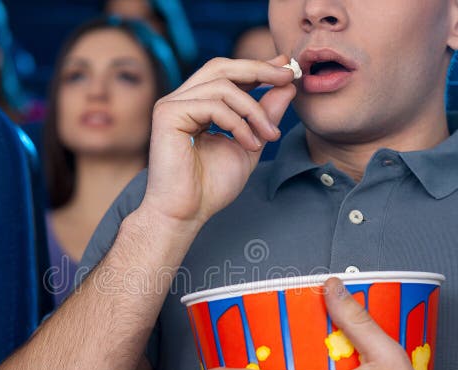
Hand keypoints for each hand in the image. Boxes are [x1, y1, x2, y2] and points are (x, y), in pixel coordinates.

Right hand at [140, 55, 295, 230]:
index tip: (287, 69)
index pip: (227, 73)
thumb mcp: (250, 145)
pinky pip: (213, 105)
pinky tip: (249, 144)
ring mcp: (172, 105)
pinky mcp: (168, 115)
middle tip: (288, 77)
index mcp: (197, 104)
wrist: (185, 214)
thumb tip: (288, 85)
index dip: (257, 67)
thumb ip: (265, 116)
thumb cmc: (211, 187)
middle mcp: (182, 100)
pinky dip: (238, 123)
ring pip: (222, 85)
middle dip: (258, 69)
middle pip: (221, 67)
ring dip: (254, 109)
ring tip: (269, 135)